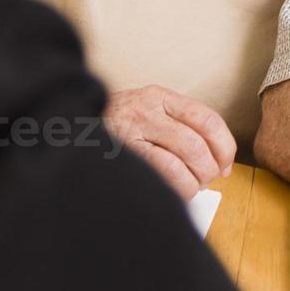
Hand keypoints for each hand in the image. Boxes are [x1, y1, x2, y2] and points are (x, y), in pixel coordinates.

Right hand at [104, 85, 235, 201]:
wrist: (63, 127)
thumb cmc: (113, 129)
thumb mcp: (145, 114)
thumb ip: (178, 128)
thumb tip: (219, 164)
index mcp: (158, 96)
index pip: (207, 119)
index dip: (224, 145)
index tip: (226, 164)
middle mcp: (146, 109)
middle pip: (198, 142)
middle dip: (210, 168)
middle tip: (207, 180)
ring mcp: (131, 131)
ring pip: (182, 160)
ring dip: (195, 181)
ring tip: (191, 188)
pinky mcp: (122, 154)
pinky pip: (163, 174)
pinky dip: (179, 188)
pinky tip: (176, 193)